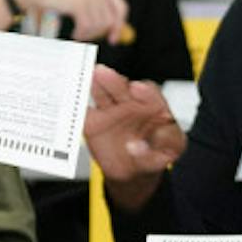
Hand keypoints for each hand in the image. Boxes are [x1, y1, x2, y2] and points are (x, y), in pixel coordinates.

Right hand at [16, 0, 128, 43]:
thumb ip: (101, 9)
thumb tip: (116, 28)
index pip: (121, 8)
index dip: (118, 25)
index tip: (113, 39)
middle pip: (111, 18)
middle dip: (99, 32)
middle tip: (87, 37)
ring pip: (99, 25)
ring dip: (88, 33)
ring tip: (78, 32)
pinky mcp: (80, 2)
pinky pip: (87, 26)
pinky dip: (82, 33)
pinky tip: (75, 33)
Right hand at [85, 64, 185, 200]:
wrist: (135, 168)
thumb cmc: (157, 153)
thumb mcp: (170, 151)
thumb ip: (159, 148)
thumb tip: (136, 148)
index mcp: (155, 106)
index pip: (150, 94)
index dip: (144, 92)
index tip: (137, 89)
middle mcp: (132, 103)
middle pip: (123, 89)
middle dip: (114, 81)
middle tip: (103, 73)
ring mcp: (111, 111)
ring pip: (102, 94)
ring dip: (95, 86)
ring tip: (87, 79)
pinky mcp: (93, 122)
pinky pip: (83, 112)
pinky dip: (76, 104)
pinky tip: (71, 97)